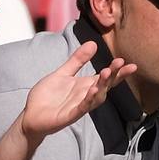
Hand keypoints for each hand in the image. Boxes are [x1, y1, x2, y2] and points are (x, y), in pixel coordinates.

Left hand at [16, 43, 136, 141]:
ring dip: (102, 86)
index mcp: (85, 86)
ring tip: (106, 73)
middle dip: (114, 76)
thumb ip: (77, 60)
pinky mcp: (69, 116)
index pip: (105, 78)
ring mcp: (78, 107)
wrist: (30, 115)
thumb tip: (93, 43)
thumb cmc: (47, 96)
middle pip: (105, 86)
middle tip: (121, 64)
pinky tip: (92, 90)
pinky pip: (82, 108)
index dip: (117, 71)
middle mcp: (85, 96)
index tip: (127, 62)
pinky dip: (88, 100)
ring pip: (96, 98)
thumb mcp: (63, 73)